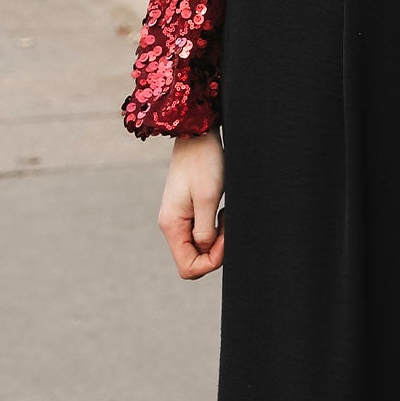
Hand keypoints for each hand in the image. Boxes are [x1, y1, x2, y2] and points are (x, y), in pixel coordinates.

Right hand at [157, 131, 225, 277]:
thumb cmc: (204, 161)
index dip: (212, 261)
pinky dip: (216, 228)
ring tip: (226, 215)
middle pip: (194, 259)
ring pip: (200, 246)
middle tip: (228, 226)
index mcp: (171, 225)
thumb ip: (205, 231)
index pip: (189, 267)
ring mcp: (179, 218)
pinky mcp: (188, 209)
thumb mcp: (207, 198)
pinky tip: (223, 212)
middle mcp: (172, 225)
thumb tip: (206, 251)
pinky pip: (202, 232)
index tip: (224, 238)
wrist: (198, 133)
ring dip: (217, 238)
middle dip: (216, 251)